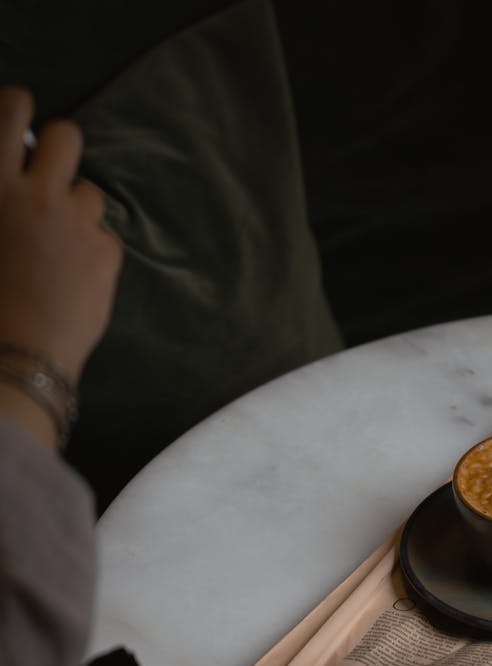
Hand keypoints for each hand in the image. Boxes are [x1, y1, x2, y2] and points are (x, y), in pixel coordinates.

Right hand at [0, 87, 121, 383]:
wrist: (11, 359)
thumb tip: (10, 182)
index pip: (8, 113)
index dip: (16, 105)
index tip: (17, 111)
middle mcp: (37, 197)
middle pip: (68, 137)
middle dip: (59, 144)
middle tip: (45, 168)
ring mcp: (77, 225)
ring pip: (89, 191)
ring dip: (74, 206)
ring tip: (53, 239)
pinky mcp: (107, 255)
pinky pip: (103, 235)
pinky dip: (90, 248)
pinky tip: (70, 274)